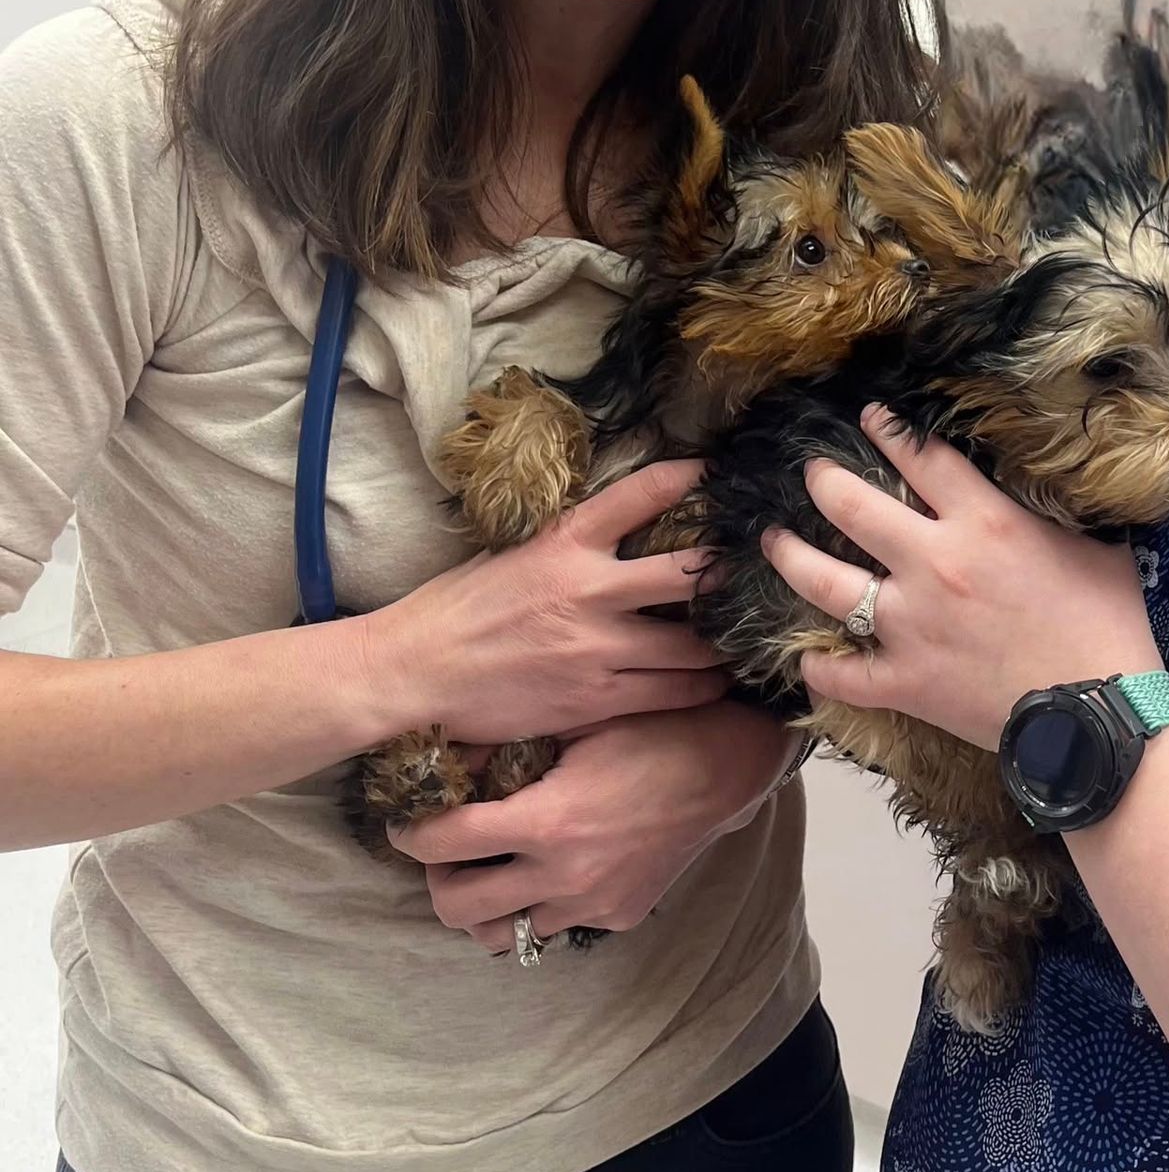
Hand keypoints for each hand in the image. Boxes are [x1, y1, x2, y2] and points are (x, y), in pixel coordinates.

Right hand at [356, 462, 730, 745]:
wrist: (413, 674)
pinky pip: (670, 691)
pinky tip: (715, 681)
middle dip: (724, 571)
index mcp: (564, 542)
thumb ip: (565, 542)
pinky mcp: (595, 698)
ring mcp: (597, 647)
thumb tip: (610, 526)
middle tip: (752, 569)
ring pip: (690, 643)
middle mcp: (589, 590)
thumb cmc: (456, 611)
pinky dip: (700, 686)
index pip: (640, 494)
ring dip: (721, 639)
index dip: (685, 477)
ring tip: (742, 634)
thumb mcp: (510, 554)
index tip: (713, 473)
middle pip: (686, 572)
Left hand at [388, 699, 799, 949]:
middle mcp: (562, 876)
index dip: (411, 832)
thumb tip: (446, 751)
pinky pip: (557, 923)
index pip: (444, 843)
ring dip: (486, 904)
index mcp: (546, 822)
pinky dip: (541, 902)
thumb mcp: (577, 722)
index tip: (407, 821)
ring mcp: (591, 904)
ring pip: (503, 934)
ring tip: (493, 866)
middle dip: (438, 878)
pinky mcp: (617, 915)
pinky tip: (553, 865)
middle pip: (458, 908)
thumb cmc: (651, 728)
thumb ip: (510, 743)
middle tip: (447, 849)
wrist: (726, 765)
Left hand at [760, 407, 1163, 750]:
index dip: (889, 429)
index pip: (921, 457)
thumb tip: (1057, 490)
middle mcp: (933, 563)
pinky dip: (818, 666)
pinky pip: (842, 674)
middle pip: (853, 507)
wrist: (1098, 714)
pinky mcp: (904, 682)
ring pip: (825, 581)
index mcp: (982, 522)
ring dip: (791, 556)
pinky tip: (803, 656)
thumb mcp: (1096, 547)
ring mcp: (910, 625)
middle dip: (822, 481)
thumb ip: (1057, 516)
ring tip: (772, 540)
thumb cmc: (1108, 626)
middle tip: (811, 472)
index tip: (868, 415)